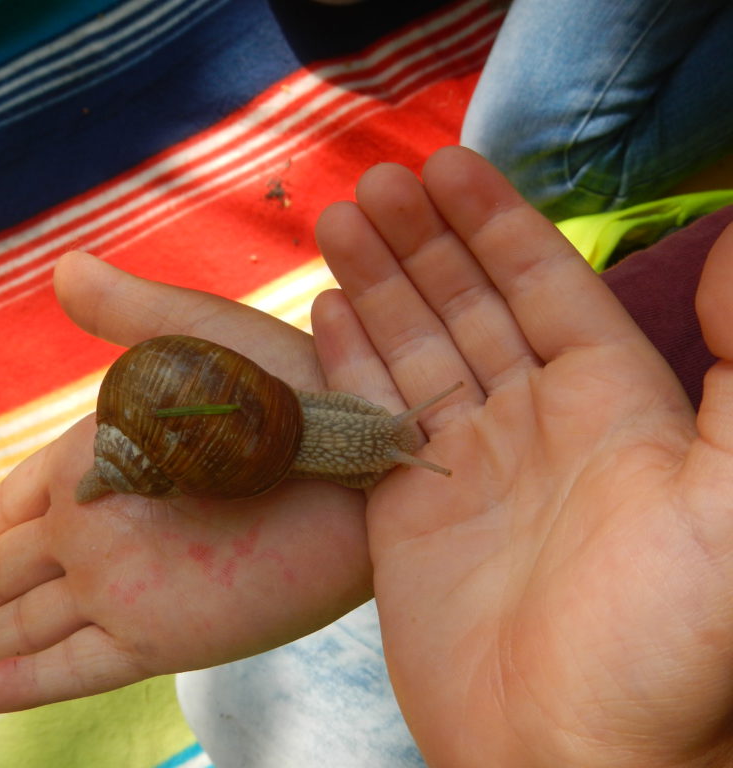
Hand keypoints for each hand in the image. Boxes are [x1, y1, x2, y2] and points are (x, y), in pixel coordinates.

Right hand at [0, 252, 371, 711]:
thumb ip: (129, 311)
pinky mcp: (163, 631)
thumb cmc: (288, 384)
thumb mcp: (197, 334)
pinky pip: (79, 664)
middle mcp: (103, 528)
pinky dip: (32, 680)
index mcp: (101, 459)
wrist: (357, 459)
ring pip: (30, 623)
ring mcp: (128, 584)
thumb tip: (61, 267)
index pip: (19, 503)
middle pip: (12, 572)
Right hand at [311, 146, 732, 766]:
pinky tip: (326, 309)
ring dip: (378, 283)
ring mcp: (465, 465)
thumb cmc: (665, 642)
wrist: (571, 758)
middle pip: (469, 303)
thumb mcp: (730, 498)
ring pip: (415, 348)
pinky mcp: (407, 511)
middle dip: (423, 240)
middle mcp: (534, 421)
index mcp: (609, 404)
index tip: (448, 166)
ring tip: (338, 222)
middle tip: (373, 185)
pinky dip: (348, 361)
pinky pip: (373, 416)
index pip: (544, 284)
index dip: (496, 222)